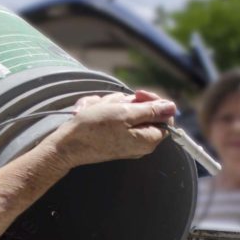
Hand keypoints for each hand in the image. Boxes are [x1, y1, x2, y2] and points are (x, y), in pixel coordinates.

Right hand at [44, 89, 176, 167]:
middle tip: (110, 105)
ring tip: (96, 110)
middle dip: (126, 103)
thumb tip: (173, 108)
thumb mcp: (125, 114)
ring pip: (126, 112)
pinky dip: (104, 111)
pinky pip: (114, 118)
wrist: (67, 145)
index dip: (153, 101)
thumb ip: (151, 111)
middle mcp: (141, 143)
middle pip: (144, 112)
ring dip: (111, 105)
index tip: (137, 94)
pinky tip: (92, 113)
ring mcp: (127, 141)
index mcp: (149, 139)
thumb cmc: (94, 129)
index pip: (165, 115)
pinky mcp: (114, 139)